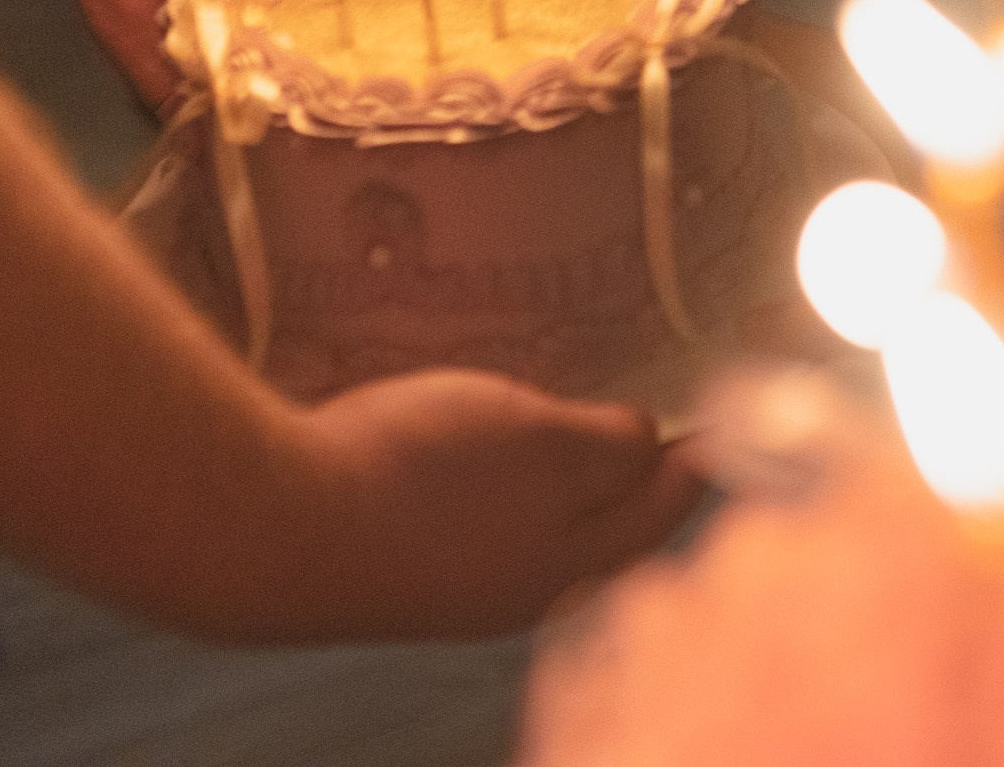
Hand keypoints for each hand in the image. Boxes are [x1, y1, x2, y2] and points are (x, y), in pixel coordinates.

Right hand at [289, 370, 704, 638]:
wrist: (274, 528)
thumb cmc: (419, 482)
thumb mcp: (541, 445)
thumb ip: (607, 447)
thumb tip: (652, 447)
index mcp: (570, 567)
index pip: (661, 510)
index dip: (698, 458)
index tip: (730, 418)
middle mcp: (518, 588)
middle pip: (602, 529)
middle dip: (633, 477)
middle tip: (659, 415)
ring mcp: (454, 581)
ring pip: (535, 525)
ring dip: (563, 479)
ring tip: (574, 421)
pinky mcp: (396, 555)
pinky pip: (472, 515)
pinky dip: (495, 480)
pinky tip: (478, 446)